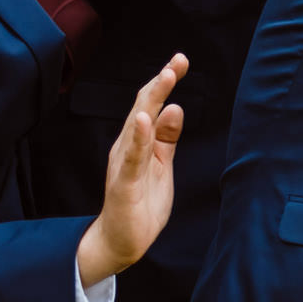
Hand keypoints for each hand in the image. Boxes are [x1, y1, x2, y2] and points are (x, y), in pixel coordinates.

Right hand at [76, 56, 186, 286]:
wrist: (121, 241)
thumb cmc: (141, 201)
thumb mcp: (161, 164)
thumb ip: (167, 137)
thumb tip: (176, 107)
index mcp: (138, 141)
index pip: (151, 105)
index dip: (165, 82)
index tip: (181, 60)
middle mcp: (127, 146)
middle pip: (143, 107)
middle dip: (160, 83)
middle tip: (178, 61)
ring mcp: (124, 164)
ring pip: (137, 126)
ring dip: (151, 100)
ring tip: (165, 77)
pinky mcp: (124, 183)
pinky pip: (131, 157)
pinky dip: (137, 136)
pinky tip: (144, 119)